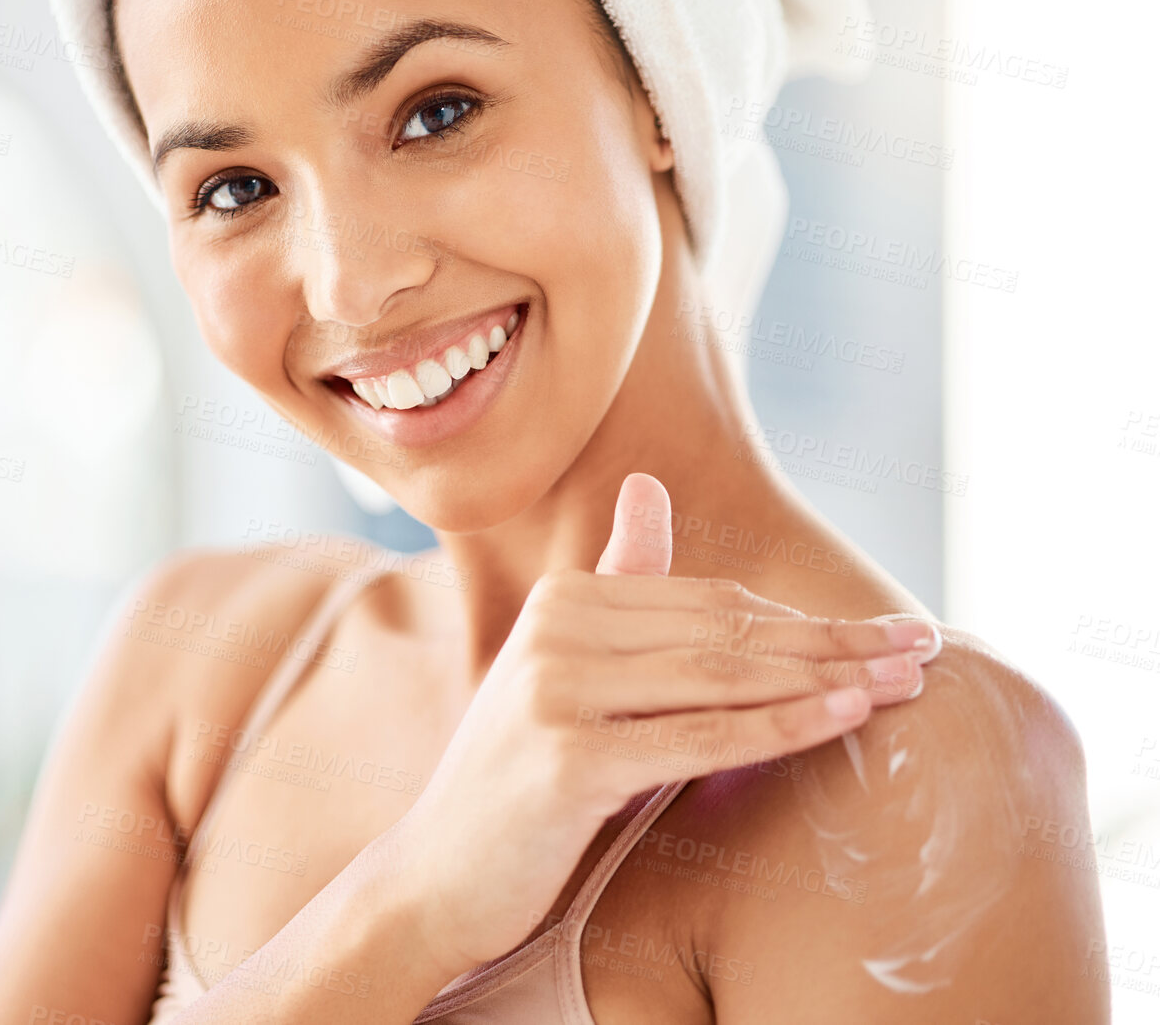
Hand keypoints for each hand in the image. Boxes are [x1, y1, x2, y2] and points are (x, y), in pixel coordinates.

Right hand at [387, 473, 938, 977]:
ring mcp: (556, 691)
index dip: (805, 619)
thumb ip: (616, 584)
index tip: (887, 630)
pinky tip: (842, 715)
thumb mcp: (566, 671)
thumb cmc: (519, 780)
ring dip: (827, 678)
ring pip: (720, 677)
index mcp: (563, 601)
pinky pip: (696, 738)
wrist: (436, 874)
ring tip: (903, 682)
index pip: (711, 602)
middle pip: (726, 631)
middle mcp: (556, 631)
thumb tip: (648, 485)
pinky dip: (778, 726)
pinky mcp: (567, 758)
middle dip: (836, 642)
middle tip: (923, 650)